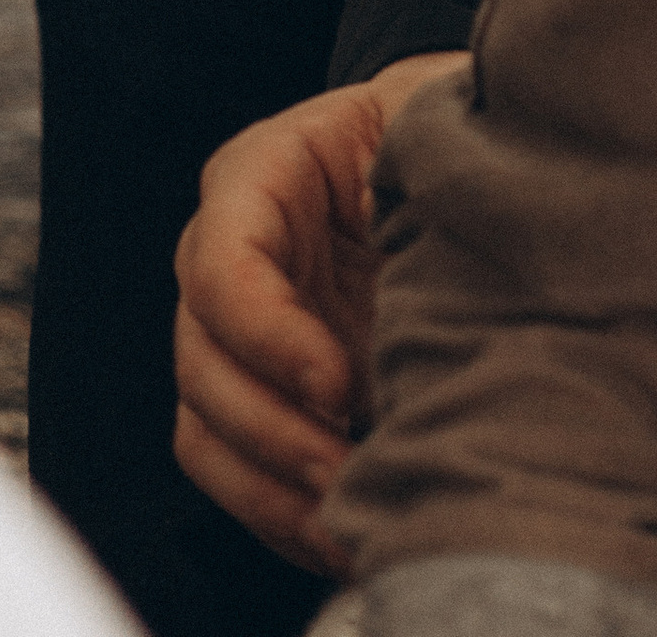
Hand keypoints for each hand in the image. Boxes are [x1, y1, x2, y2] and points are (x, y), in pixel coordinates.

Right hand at [169, 52, 466, 571]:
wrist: (453, 153)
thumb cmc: (442, 125)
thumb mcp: (430, 123)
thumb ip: (417, 174)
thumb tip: (431, 248)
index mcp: (261, 173)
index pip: (225, 265)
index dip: (270, 335)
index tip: (339, 383)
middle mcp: (226, 254)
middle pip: (203, 361)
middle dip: (272, 431)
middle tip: (345, 471)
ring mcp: (235, 329)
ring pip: (207, 427)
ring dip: (269, 487)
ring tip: (343, 520)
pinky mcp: (260, 388)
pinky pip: (238, 467)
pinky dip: (280, 510)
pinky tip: (341, 533)